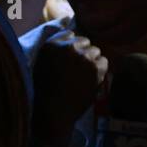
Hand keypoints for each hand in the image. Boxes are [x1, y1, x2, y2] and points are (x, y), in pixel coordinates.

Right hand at [33, 30, 106, 144]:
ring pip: (96, 51)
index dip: (72, 47)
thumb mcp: (42, 63)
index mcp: (52, 45)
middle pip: (85, 41)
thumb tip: (72, 36)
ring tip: (84, 76)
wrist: (54, 111)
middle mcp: (68, 47)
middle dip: (83, 52)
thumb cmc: (45, 91)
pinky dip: (100, 70)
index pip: (70, 34)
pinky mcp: (96, 69)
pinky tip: (91, 80)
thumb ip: (55, 49)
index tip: (70, 57)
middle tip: (78, 68)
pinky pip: (104, 62)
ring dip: (92, 61)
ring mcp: (84, 57)